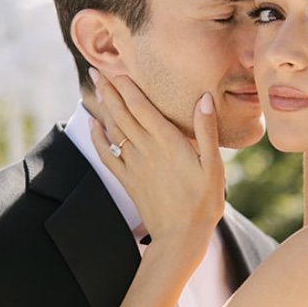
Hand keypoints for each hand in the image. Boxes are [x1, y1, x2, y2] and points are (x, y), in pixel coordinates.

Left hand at [87, 67, 224, 259]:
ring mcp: (134, 165)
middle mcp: (146, 150)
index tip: (116, 68)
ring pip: (114, 130)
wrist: (180, 238)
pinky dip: (98, 138)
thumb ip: (207, 131)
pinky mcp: (129, 180)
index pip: (142, 107)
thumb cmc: (203, 203)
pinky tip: (93, 125)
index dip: (128, 86)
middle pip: (122, 114)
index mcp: (168, 142)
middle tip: (95, 71)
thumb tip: (204, 98)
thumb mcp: (214, 167)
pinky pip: (107, 155)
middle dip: (108, 90)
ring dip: (102, 108)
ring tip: (93, 89)